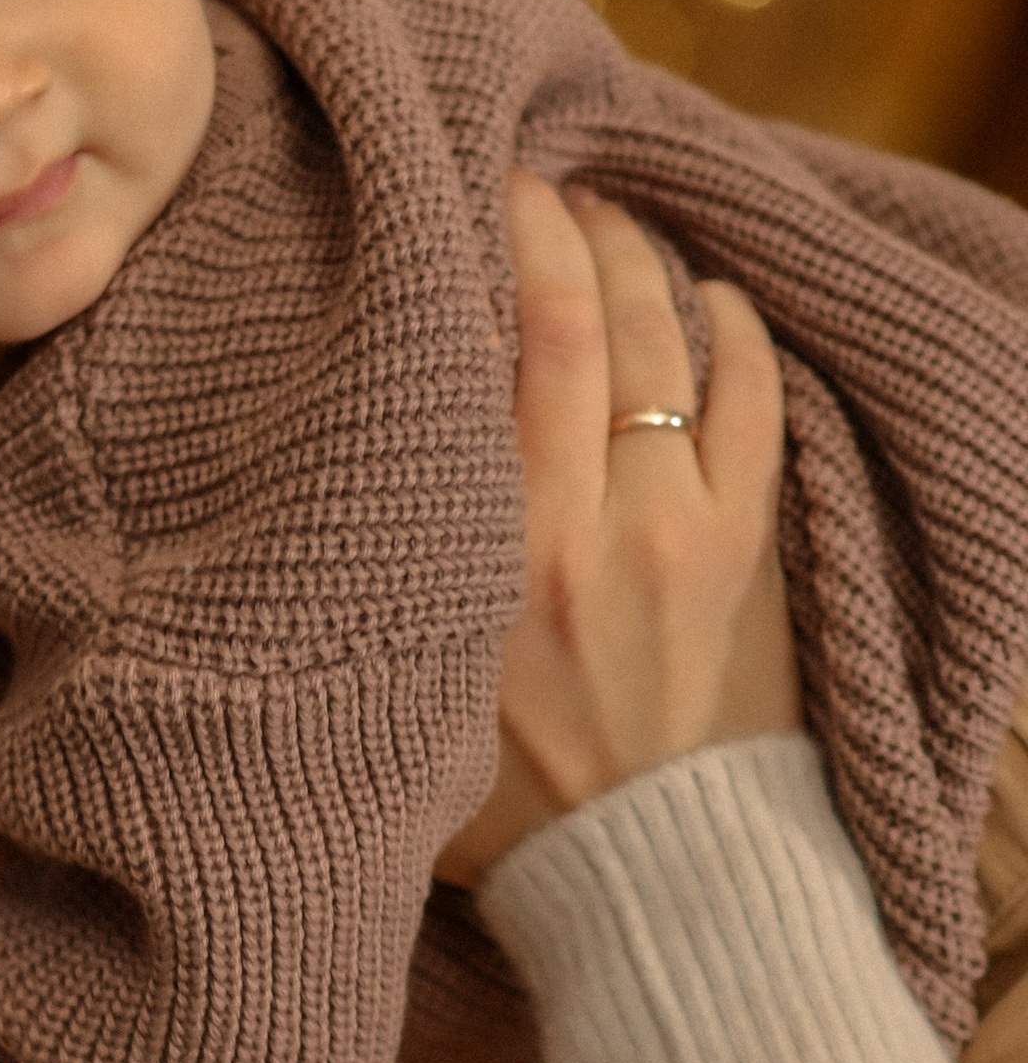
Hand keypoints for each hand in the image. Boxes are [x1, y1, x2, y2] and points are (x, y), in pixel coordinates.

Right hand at [436, 174, 800, 884]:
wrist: (631, 875)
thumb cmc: (496, 801)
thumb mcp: (398, 686)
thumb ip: (372, 582)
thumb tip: (307, 487)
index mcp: (487, 548)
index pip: (501, 344)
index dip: (492, 245)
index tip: (464, 197)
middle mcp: (584, 520)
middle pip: (585, 315)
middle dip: (560, 227)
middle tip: (531, 186)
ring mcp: (675, 527)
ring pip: (666, 342)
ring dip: (639, 262)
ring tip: (606, 221)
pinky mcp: (741, 550)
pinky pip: (754, 404)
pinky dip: (736, 333)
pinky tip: (712, 297)